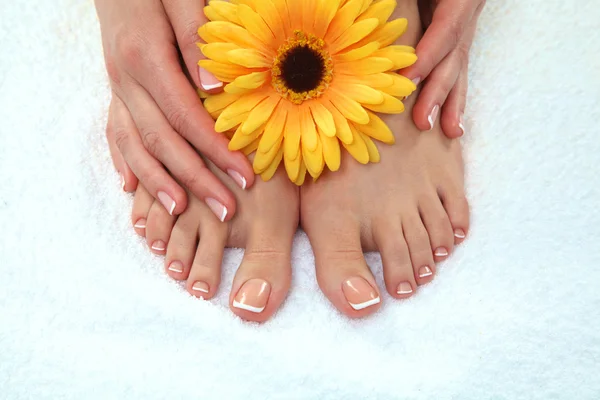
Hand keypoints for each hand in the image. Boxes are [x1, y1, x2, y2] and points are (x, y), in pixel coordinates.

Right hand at [95, 0, 253, 219]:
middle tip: (225, 210)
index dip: (216, 151)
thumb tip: (215, 91)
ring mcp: (115, 87)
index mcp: (145, 57)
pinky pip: (115, 131)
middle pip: (161, 140)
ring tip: (180, 213)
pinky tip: (132, 187)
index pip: (186, 117)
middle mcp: (125, 80)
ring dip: (156, 182)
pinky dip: (124, 161)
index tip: (246, 178)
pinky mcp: (114, 89)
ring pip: (133, 144)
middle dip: (194, 179)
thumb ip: (197, 42)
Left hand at [402, 0, 484, 137]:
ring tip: (447, 132)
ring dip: (451, 103)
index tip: (409, 78)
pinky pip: (458, 73)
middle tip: (422, 121)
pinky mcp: (457, 44)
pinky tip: (454, 126)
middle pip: (453, 57)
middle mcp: (465, 16)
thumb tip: (367, 2)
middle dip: (438, 91)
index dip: (429, 54)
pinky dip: (455, 100)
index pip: (446, 29)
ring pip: (458, 70)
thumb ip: (396, 0)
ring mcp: (464, 31)